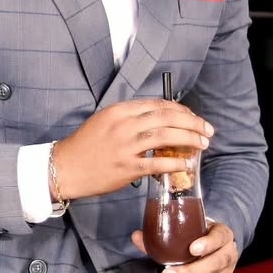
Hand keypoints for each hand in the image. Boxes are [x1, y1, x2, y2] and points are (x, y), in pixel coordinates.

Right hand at [50, 100, 213, 200]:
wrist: (64, 168)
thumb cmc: (85, 146)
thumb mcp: (105, 121)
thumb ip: (130, 118)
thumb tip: (159, 120)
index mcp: (119, 111)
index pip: (158, 104)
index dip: (181, 110)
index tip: (193, 117)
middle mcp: (124, 125)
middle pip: (167, 117)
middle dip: (192, 122)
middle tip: (207, 129)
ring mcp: (125, 147)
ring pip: (166, 137)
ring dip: (189, 139)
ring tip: (203, 144)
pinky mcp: (126, 168)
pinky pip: (157, 164)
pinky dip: (175, 163)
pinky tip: (186, 164)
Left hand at [131, 219, 238, 272]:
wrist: (214, 248)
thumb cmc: (197, 238)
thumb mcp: (186, 232)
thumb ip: (162, 235)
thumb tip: (136, 236)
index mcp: (222, 234)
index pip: (219, 237)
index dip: (208, 243)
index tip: (192, 249)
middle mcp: (229, 253)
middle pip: (216, 263)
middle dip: (191, 270)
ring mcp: (228, 272)